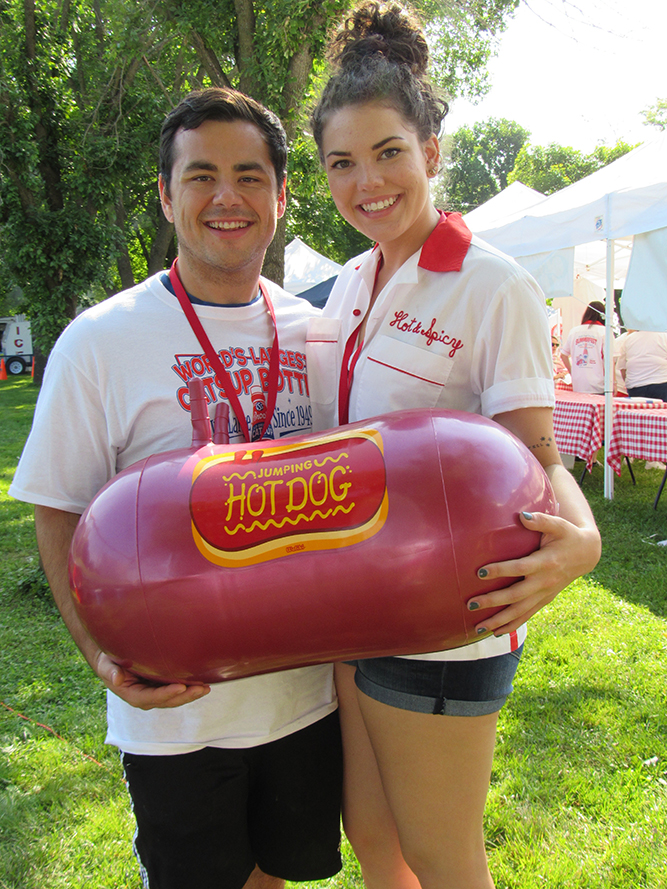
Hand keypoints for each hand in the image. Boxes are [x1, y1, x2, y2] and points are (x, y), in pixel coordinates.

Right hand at [95, 651, 210, 709]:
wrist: (111, 660)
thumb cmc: (108, 661)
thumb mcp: (106, 665)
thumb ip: (110, 672)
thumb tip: (116, 679)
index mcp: (133, 695)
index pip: (151, 698)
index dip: (166, 694)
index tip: (181, 687)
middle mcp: (146, 697)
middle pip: (168, 701)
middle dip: (186, 696)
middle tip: (202, 688)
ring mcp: (155, 693)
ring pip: (175, 697)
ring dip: (191, 694)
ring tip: (206, 687)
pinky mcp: (161, 686)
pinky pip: (177, 689)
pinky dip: (189, 687)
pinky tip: (202, 681)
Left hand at [467, 511, 600, 636]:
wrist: (587, 554)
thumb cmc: (567, 535)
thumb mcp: (558, 525)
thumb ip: (541, 520)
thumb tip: (522, 515)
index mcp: (545, 562)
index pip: (520, 568)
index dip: (501, 570)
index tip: (480, 572)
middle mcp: (544, 582)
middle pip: (516, 595)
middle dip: (493, 601)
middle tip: (471, 604)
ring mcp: (544, 593)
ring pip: (520, 611)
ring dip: (499, 620)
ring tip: (478, 627)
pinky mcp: (544, 600)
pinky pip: (527, 615)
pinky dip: (512, 625)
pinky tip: (496, 633)